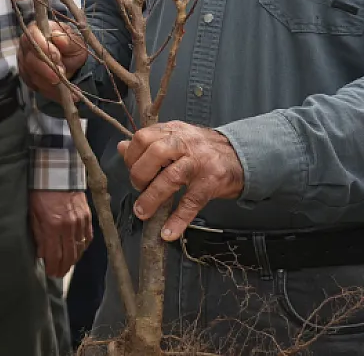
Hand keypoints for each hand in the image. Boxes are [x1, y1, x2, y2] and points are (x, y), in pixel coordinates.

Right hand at [18, 23, 87, 99]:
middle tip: (63, 74)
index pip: (32, 35)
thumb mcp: (76, 43)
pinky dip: (52, 92)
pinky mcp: (27, 77)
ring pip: (32, 75)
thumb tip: (58, 38)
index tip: (57, 57)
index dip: (44, 47)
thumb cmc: (71, 48)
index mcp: (37, 30)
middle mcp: (26, 46)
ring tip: (68, 85)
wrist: (70, 62)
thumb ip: (68, 40)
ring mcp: (24, 62)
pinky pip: (37, 87)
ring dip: (51, 82)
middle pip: (30, 59)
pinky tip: (66, 93)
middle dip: (47, 69)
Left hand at [29, 189, 91, 278]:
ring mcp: (80, 221)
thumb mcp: (33, 213)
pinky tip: (78, 251)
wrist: (57, 172)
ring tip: (67, 265)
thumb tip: (41, 253)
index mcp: (52, 226)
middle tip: (58, 274)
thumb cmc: (40, 192)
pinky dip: (83, 246)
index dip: (52, 267)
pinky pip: (88, 237)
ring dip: (73, 259)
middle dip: (63, 267)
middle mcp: (68, 226)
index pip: (54, 255)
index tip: (50, 273)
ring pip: (80, 248)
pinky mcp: (87, 216)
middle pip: (68, 255)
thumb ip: (38, 234)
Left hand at [119, 121, 244, 241]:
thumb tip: (122, 147)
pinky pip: (191, 203)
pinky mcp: (211, 183)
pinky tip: (168, 233)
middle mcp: (185, 144)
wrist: (241, 156)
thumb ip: (150, 143)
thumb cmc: (202, 149)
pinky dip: (178, 220)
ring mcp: (199, 163)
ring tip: (143, 213)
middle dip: (139, 174)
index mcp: (173, 131)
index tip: (131, 170)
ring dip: (152, 198)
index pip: (143, 137)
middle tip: (138, 188)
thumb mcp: (176, 139)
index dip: (132, 157)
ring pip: (171, 178)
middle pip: (155, 153)